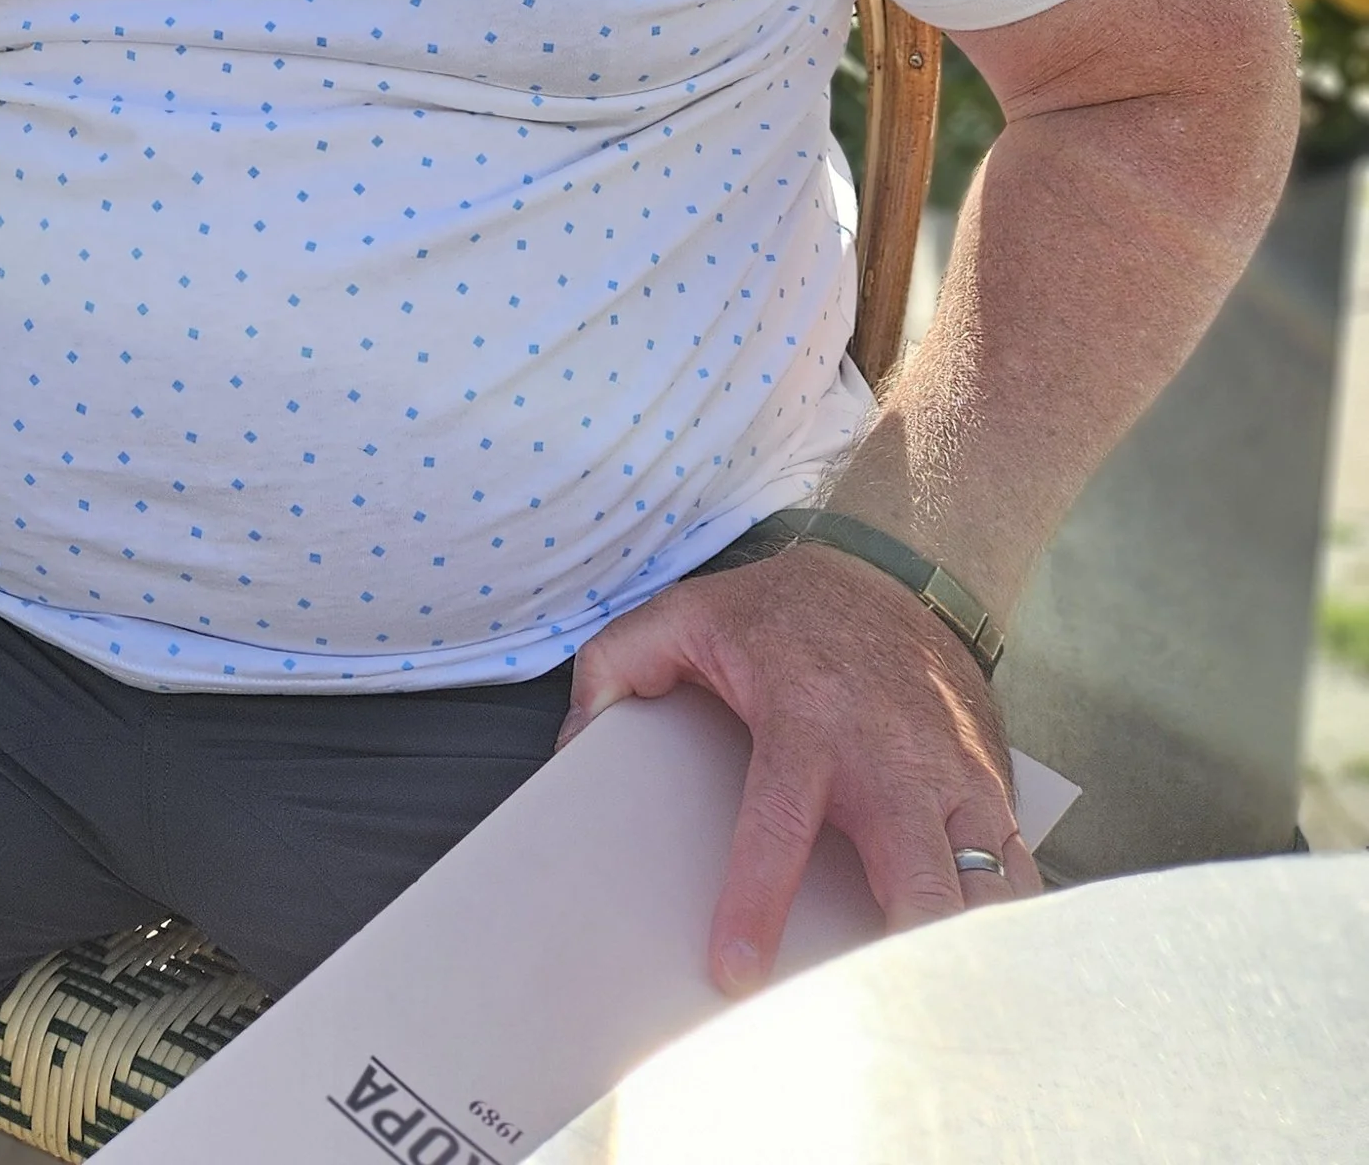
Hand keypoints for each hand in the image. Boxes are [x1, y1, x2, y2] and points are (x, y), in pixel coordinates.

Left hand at [556, 540, 1038, 994]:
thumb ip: (618, 667)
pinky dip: (1011, 929)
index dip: (755, 901)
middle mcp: (891, 757)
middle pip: (919, 881)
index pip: (779, 823)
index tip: (736, 973)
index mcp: (807, 720)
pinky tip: (988, 975)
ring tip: (934, 1018)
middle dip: (905, 957)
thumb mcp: (684, 612)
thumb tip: (574, 745)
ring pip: (987, 889)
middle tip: (867, 1023)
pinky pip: (1019, 875)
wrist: (896, 569)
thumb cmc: (787, 611)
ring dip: (967, 957)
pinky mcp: (994, 789)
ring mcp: (953, 777)